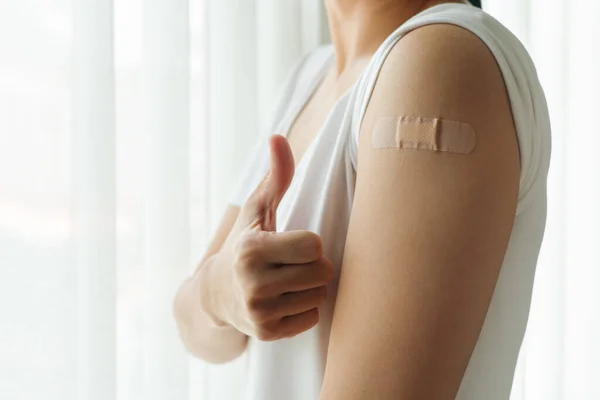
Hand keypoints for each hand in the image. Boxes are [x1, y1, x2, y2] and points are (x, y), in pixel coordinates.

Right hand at [206, 135, 332, 340]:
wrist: (215, 294)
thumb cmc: (244, 244)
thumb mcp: (256, 211)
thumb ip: (275, 177)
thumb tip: (278, 136)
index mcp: (252, 249)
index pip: (315, 245)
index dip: (308, 243)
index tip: (290, 244)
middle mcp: (253, 284)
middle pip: (323, 272)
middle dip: (313, 265)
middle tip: (291, 264)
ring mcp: (259, 313)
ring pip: (320, 296)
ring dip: (310, 287)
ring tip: (286, 282)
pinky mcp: (267, 334)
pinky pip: (312, 318)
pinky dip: (304, 309)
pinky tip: (283, 301)